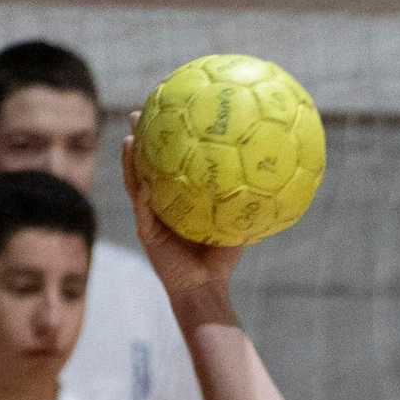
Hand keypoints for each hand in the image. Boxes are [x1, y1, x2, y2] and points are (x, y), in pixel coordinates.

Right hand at [122, 111, 242, 302]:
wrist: (206, 289)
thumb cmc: (222, 260)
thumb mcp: (235, 223)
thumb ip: (244, 200)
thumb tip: (268, 175)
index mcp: (176, 198)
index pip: (167, 162)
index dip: (164, 139)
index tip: (167, 110)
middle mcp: (159, 203)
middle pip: (145, 164)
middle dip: (141, 138)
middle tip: (141, 112)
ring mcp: (149, 216)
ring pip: (135, 180)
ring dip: (131, 158)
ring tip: (131, 135)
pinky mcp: (146, 232)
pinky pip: (142, 207)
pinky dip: (140, 190)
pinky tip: (142, 175)